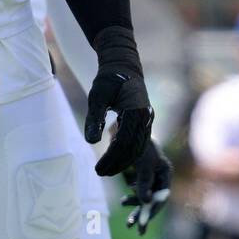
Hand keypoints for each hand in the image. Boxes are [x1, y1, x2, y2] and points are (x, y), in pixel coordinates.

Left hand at [85, 25, 152, 175]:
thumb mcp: (97, 95)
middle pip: (133, 149)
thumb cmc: (108, 78)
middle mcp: (145, 117)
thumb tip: (91, 142)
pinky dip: (127, 154)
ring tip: (106, 171)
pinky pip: (138, 142)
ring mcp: (147, 120)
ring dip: (123, 162)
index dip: (111, 159)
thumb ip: (94, 118)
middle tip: (100, 173)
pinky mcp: (144, 121)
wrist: (124, 64)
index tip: (97, 169)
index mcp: (136, 111)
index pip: (124, 143)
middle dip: (117, 164)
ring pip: (138, 148)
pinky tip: (114, 159)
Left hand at [121, 137, 171, 234]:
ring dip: (137, 207)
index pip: (162, 197)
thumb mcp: (142, 164)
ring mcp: (151, 175)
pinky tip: (124, 201)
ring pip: (146, 197)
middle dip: (145, 214)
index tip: (142, 222)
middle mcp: (160, 175)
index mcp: (165, 172)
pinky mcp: (140, 174)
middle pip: (154, 199)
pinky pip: (139, 191)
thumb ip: (144, 182)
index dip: (152, 210)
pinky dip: (132, 198)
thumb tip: (144, 202)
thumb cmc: (137, 143)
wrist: (127, 126)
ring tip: (127, 219)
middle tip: (136, 229)